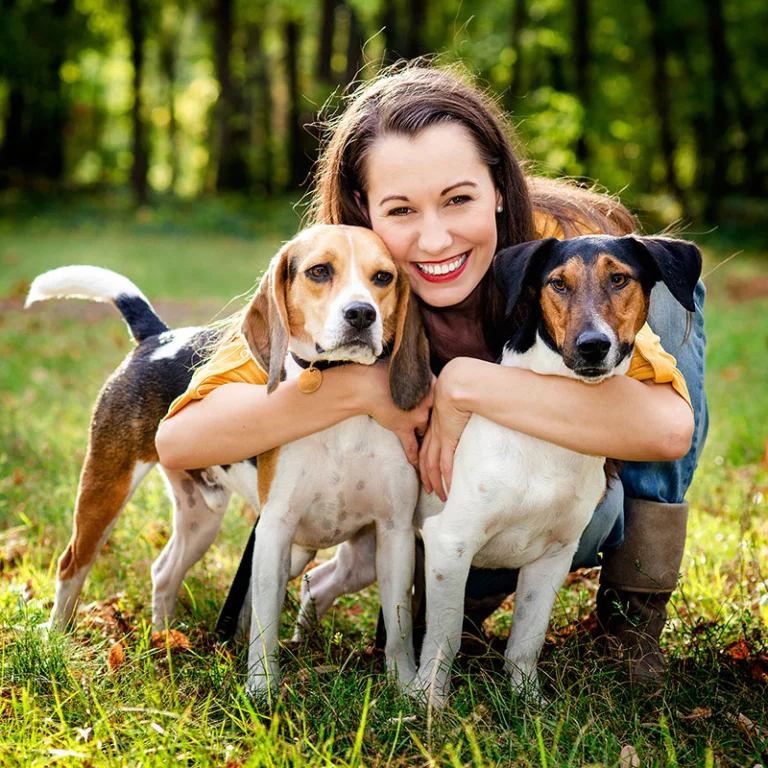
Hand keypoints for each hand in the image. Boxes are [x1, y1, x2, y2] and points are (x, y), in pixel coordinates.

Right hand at [364, 361, 433, 466]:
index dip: (443, 408)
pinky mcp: (404, 427)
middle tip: (442, 432)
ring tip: (432, 451)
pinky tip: (418, 465)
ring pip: (426, 432)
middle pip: (437, 417)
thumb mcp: (409, 372)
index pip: (442, 400)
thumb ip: (422, 379)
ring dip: (426, 439)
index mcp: (431, 386)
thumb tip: (427, 381)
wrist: (368, 385)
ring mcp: (417, 416)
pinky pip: (412, 446)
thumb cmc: (385, 374)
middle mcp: (428, 402)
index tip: (448, 413)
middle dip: (438, 425)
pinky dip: (414, 456)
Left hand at [419, 360, 472, 501]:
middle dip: (426, 477)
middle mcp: (434, 433)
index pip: (425, 447)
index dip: (424, 462)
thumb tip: (467, 413)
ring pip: (432, 466)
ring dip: (436, 482)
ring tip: (440, 495)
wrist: (457, 383)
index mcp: (434, 424)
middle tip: (430, 490)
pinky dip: (446, 477)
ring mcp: (440, 437)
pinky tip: (449, 487)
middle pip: (425, 460)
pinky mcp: (448, 439)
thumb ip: (458, 410)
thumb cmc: (459, 387)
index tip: (426, 472)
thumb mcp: (455, 400)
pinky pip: (445, 464)